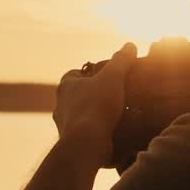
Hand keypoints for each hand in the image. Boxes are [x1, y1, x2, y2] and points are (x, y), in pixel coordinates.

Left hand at [53, 42, 137, 166]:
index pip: (73, 74)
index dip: (88, 73)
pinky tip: (112, 132)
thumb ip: (121, 61)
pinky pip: (85, 133)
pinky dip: (96, 131)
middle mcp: (60, 106)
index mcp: (65, 87)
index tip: (104, 75)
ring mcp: (65, 125)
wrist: (86, 144)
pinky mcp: (73, 143)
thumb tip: (130, 45)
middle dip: (93, 94)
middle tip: (114, 94)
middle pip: (77, 95)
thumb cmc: (96, 106)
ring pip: (81, 115)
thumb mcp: (112, 77)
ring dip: (95, 114)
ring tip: (116, 114)